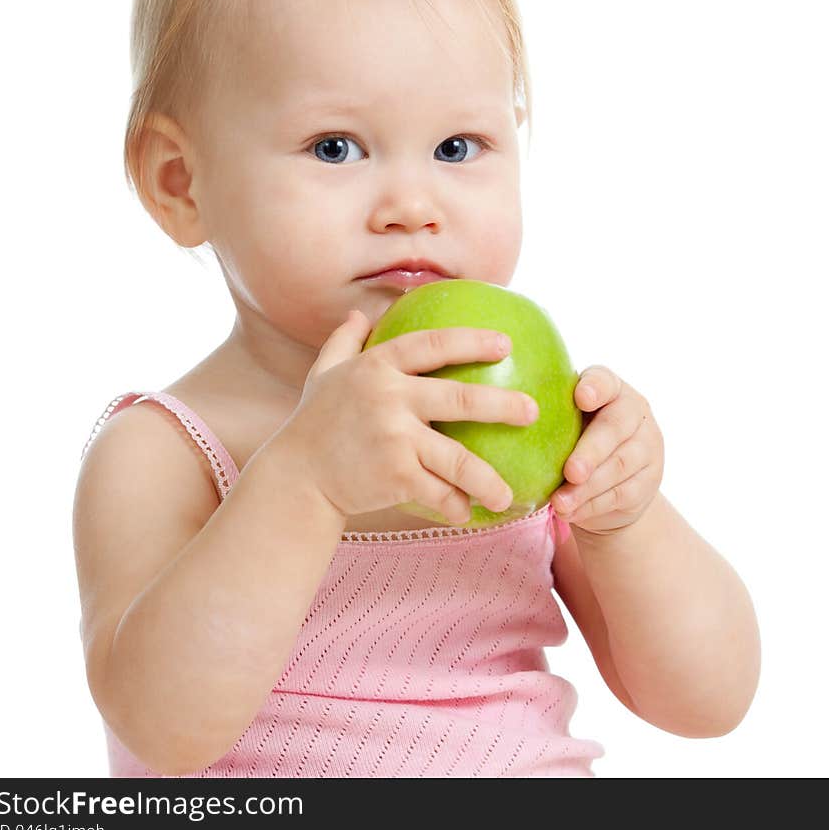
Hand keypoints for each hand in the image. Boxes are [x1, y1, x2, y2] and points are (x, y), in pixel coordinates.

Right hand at [276, 311, 537, 526]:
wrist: (295, 477)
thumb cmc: (313, 424)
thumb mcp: (323, 375)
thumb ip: (343, 342)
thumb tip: (360, 314)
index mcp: (378, 367)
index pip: (433, 345)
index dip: (471, 340)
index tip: (505, 343)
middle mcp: (390, 397)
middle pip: (462, 398)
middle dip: (503, 405)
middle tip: (533, 411)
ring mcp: (394, 437)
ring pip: (458, 458)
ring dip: (488, 479)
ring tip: (509, 495)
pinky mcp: (395, 475)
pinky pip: (438, 492)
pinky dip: (455, 506)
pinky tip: (467, 515)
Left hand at [550, 365, 663, 535]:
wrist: (612, 481)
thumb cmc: (575, 439)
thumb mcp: (565, 421)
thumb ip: (547, 414)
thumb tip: (501, 417)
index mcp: (610, 389)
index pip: (605, 381)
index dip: (595, 388)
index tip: (580, 398)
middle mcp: (634, 413)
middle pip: (615, 427)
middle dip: (591, 451)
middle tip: (571, 472)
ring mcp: (647, 447)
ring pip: (619, 466)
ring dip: (587, 488)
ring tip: (559, 502)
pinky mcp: (648, 480)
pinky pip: (621, 494)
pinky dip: (592, 505)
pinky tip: (569, 512)